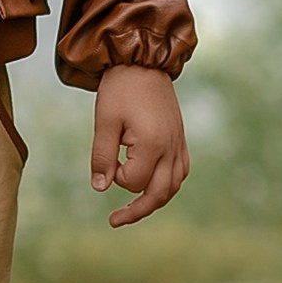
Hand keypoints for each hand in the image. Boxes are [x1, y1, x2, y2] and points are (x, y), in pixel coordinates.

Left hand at [91, 67, 187, 227]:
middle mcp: (172, 149)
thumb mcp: (104, 121)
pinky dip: (166, 185)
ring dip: (153, 200)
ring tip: (132, 209)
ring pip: (172, 187)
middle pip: (159, 195)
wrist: (143, 61)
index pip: (133, 183)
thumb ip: (102, 156)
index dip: (115, 177)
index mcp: (153, 145)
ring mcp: (179, 144)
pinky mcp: (181, 139)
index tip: (106, 159)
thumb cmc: (120, 89)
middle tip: (114, 221)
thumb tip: (100, 189)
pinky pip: (180, 172)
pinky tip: (151, 185)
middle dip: (137, 211)